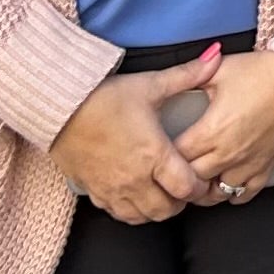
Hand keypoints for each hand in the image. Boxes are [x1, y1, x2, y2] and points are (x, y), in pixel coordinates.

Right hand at [51, 51, 224, 222]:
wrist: (57, 107)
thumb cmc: (104, 96)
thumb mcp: (149, 84)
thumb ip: (187, 74)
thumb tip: (216, 56)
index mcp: (154, 155)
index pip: (187, 188)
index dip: (201, 187)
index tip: (203, 178)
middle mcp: (134, 179)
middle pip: (167, 210)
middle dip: (180, 201)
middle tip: (183, 185)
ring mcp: (112, 189)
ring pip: (142, 217)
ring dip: (156, 208)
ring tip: (161, 191)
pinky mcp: (93, 191)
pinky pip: (117, 214)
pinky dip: (131, 210)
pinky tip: (135, 194)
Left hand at [173, 49, 273, 200]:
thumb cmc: (267, 71)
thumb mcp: (223, 69)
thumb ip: (193, 76)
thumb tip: (175, 77)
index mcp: (212, 129)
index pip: (175, 156)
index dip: (164, 154)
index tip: (161, 149)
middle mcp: (228, 152)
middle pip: (191, 179)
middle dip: (179, 174)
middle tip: (173, 166)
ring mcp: (249, 163)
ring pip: (216, 193)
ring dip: (203, 189)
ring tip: (196, 179)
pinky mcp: (268, 167)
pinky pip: (245, 194)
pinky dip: (233, 193)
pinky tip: (226, 182)